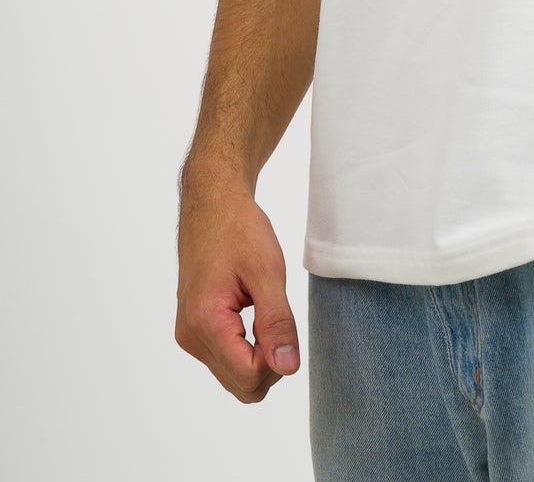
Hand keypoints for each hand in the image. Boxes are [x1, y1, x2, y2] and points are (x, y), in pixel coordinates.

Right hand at [175, 169, 300, 402]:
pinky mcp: (194, 330)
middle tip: (277, 315)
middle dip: (269, 363)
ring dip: (258, 355)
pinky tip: (253, 313)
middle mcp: (191, 337)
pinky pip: (225, 359)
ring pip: (234, 377)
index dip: (277, 360)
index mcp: (205, 324)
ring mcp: (189, 335)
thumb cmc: (238, 229)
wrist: (212, 204)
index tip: (283, 322)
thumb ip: (277, 322)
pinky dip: (247, 347)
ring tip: (263, 309)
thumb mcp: (267, 271)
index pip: (248, 378)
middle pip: (241, 385)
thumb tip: (287, 367)